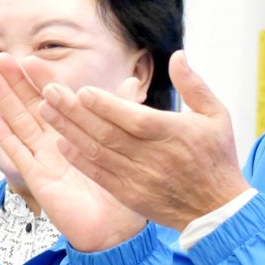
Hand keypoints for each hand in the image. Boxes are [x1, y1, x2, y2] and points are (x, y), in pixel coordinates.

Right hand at [0, 53, 146, 251]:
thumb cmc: (120, 188)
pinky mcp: (39, 179)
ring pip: (20, 124)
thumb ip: (120, 113)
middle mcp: (55, 143)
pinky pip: (20, 155)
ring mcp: (44, 160)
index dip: (42, 79)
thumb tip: (132, 82)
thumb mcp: (124, 145)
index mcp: (74, 133)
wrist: (117, 227)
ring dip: (4, 100)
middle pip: (30, 106)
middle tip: (0, 58)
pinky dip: (7, 137)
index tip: (30, 57)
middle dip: (15, 82)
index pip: (54, 99)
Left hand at [34, 51, 249, 231]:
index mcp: (174, 134)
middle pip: (107, 132)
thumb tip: (177, 55)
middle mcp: (153, 157)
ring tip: (46, 111)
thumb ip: (194, 85)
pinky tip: (61, 144)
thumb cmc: (217, 158)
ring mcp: (139, 178)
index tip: (82, 90)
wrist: (217, 209)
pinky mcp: (131, 195)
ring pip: (98, 152)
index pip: (133, 118)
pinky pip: (99, 175)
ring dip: (69, 131)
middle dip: (74, 111)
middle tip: (48, 91)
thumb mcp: (217, 116)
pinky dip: (79, 159)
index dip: (105, 105)